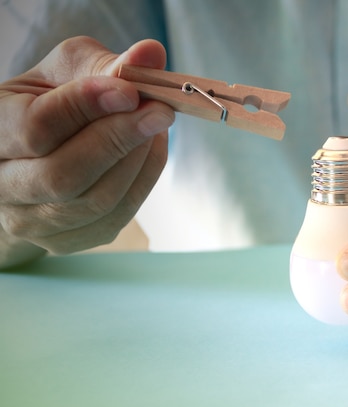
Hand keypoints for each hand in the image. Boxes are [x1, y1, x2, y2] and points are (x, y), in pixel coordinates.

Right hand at [0, 36, 174, 267]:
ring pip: (96, 200)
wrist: (37, 154)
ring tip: (156, 126)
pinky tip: (149, 151)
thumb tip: (151, 53)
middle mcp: (1, 185)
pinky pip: (116, 217)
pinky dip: (144, 181)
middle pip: (65, 174)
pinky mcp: (66, 240)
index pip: (36, 127)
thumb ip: (105, 64)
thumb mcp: (66, 72)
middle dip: (121, 139)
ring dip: (138, 160)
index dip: (87, 107)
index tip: (131, 91)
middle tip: (160, 111)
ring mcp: (31, 221)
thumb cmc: (51, 104)